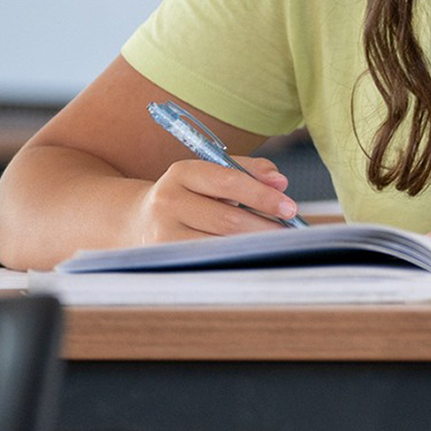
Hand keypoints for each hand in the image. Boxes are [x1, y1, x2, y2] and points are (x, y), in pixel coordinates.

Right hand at [126, 156, 291, 244]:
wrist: (139, 219)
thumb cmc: (192, 194)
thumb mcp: (214, 173)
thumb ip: (250, 170)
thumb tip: (281, 182)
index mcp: (183, 172)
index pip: (229, 182)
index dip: (263, 196)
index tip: (290, 208)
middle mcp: (168, 201)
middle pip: (227, 219)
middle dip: (265, 227)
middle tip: (290, 232)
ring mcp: (162, 233)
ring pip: (219, 244)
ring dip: (252, 245)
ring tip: (274, 243)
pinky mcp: (164, 257)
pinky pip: (208, 260)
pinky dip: (233, 257)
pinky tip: (249, 255)